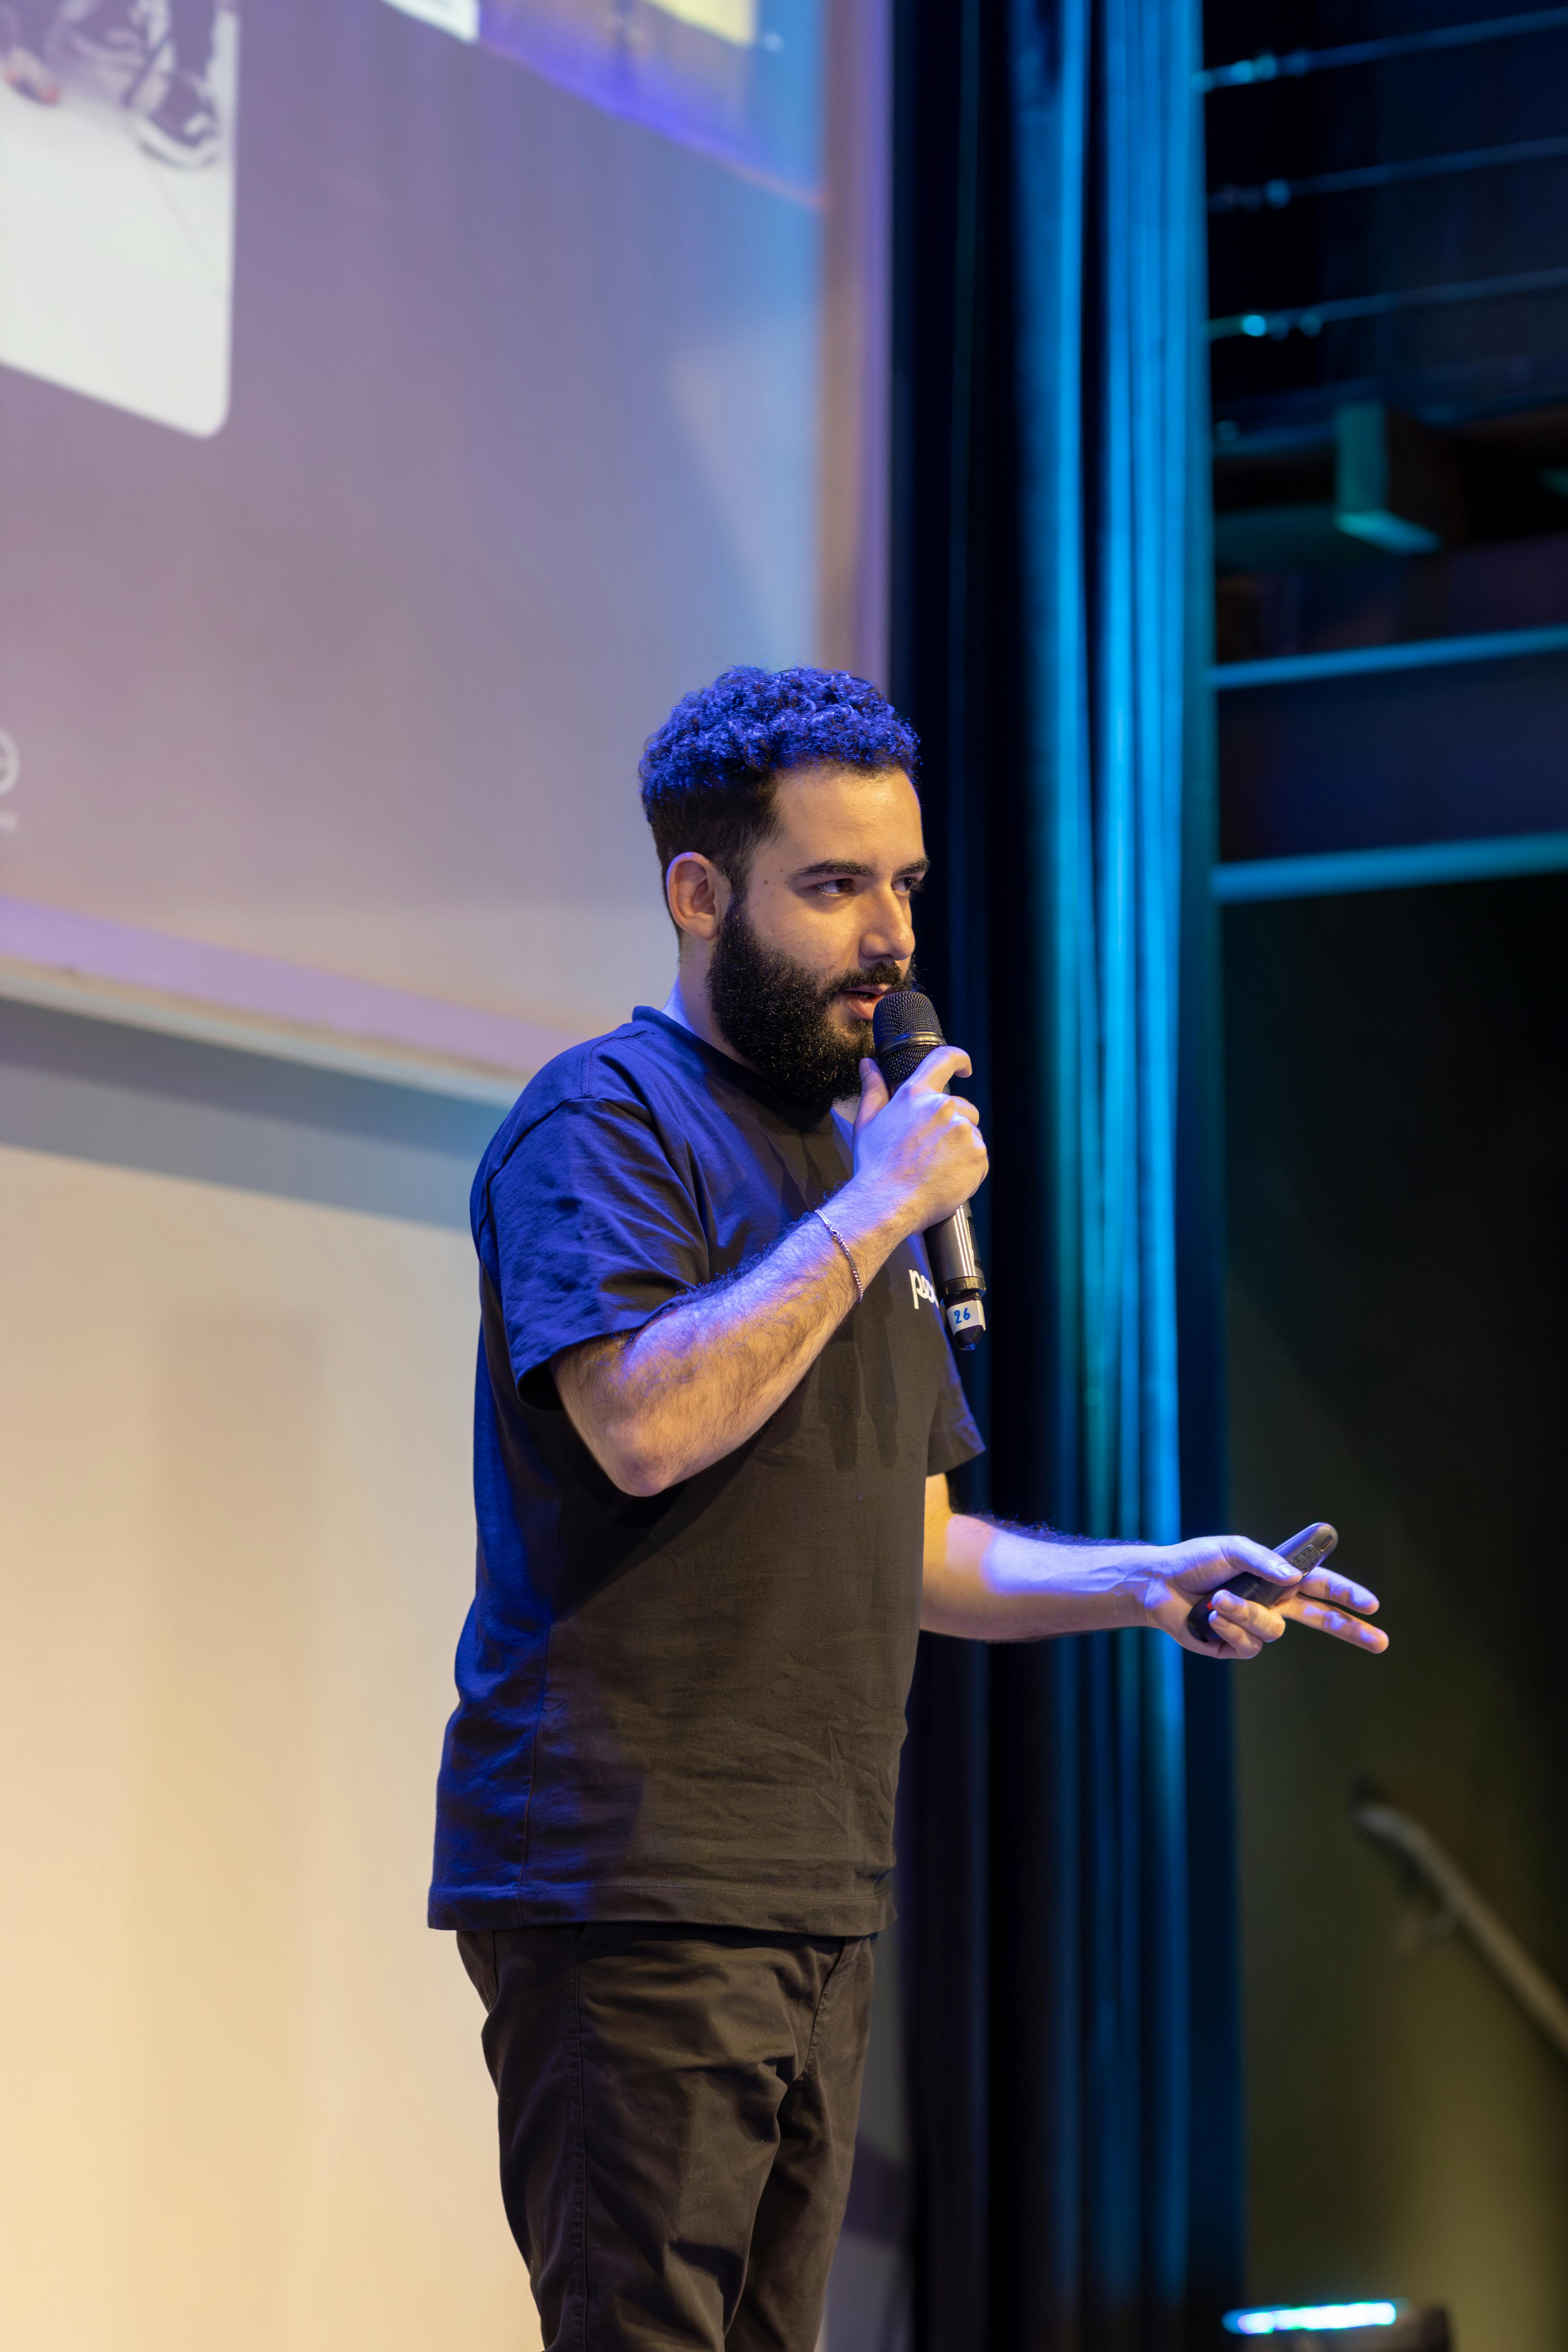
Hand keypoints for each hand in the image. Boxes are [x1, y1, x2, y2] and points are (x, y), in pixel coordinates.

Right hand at [847, 1045, 987, 1238]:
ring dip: (960, 1148)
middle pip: (963, 1107)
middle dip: (953, 1125)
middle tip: (931, 1150)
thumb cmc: (874, 1166)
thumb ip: (873, 1089)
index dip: (959, 1060)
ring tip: (935, 1168)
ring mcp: (963, 1131)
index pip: (944, 1060)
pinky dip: (968, 1168)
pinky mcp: (977, 1155)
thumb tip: (868, 1064)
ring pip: (971, 1134)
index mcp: (916, 1094)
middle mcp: (942, 1107)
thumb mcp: (867, 1122)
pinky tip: (946, 1178)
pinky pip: (979, 1157)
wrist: (887, 1204)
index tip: (965, 1068)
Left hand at [1130, 1535, 1388, 1659]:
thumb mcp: (1231, 1548)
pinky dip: (1228, 1628)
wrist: (1161, 1584)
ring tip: (1218, 1598)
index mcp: (1279, 1578)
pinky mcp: (1236, 1645)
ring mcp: (1257, 1626)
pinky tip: (1211, 1616)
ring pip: (1273, 1630)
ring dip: (1245, 1613)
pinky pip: (1247, 1644)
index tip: (1372, 1604)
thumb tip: (1293, 1576)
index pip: (1322, 1586)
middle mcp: (1274, 1604)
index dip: (1347, 1594)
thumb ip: (1264, 1560)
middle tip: (1382, 1643)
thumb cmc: (1196, 1561)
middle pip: (1323, 1620)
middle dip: (1352, 1630)